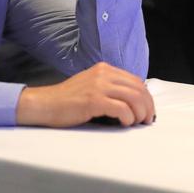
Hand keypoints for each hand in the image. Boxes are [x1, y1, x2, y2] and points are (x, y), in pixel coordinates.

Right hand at [16, 62, 155, 127]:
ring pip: (134, 98)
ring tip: (136, 123)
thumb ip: (109, 86)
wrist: (45, 104)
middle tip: (147, 120)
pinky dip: (128, 118)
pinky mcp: (94, 100)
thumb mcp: (91, 84)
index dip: (146, 97)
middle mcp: (103, 73)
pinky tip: (124, 123)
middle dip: (148, 106)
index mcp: (104, 68)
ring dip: (140, 113)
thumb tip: (133, 100)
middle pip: (139, 89)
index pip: (136, 81)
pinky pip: (122, 109)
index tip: (147, 111)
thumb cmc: (67, 99)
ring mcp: (98, 86)